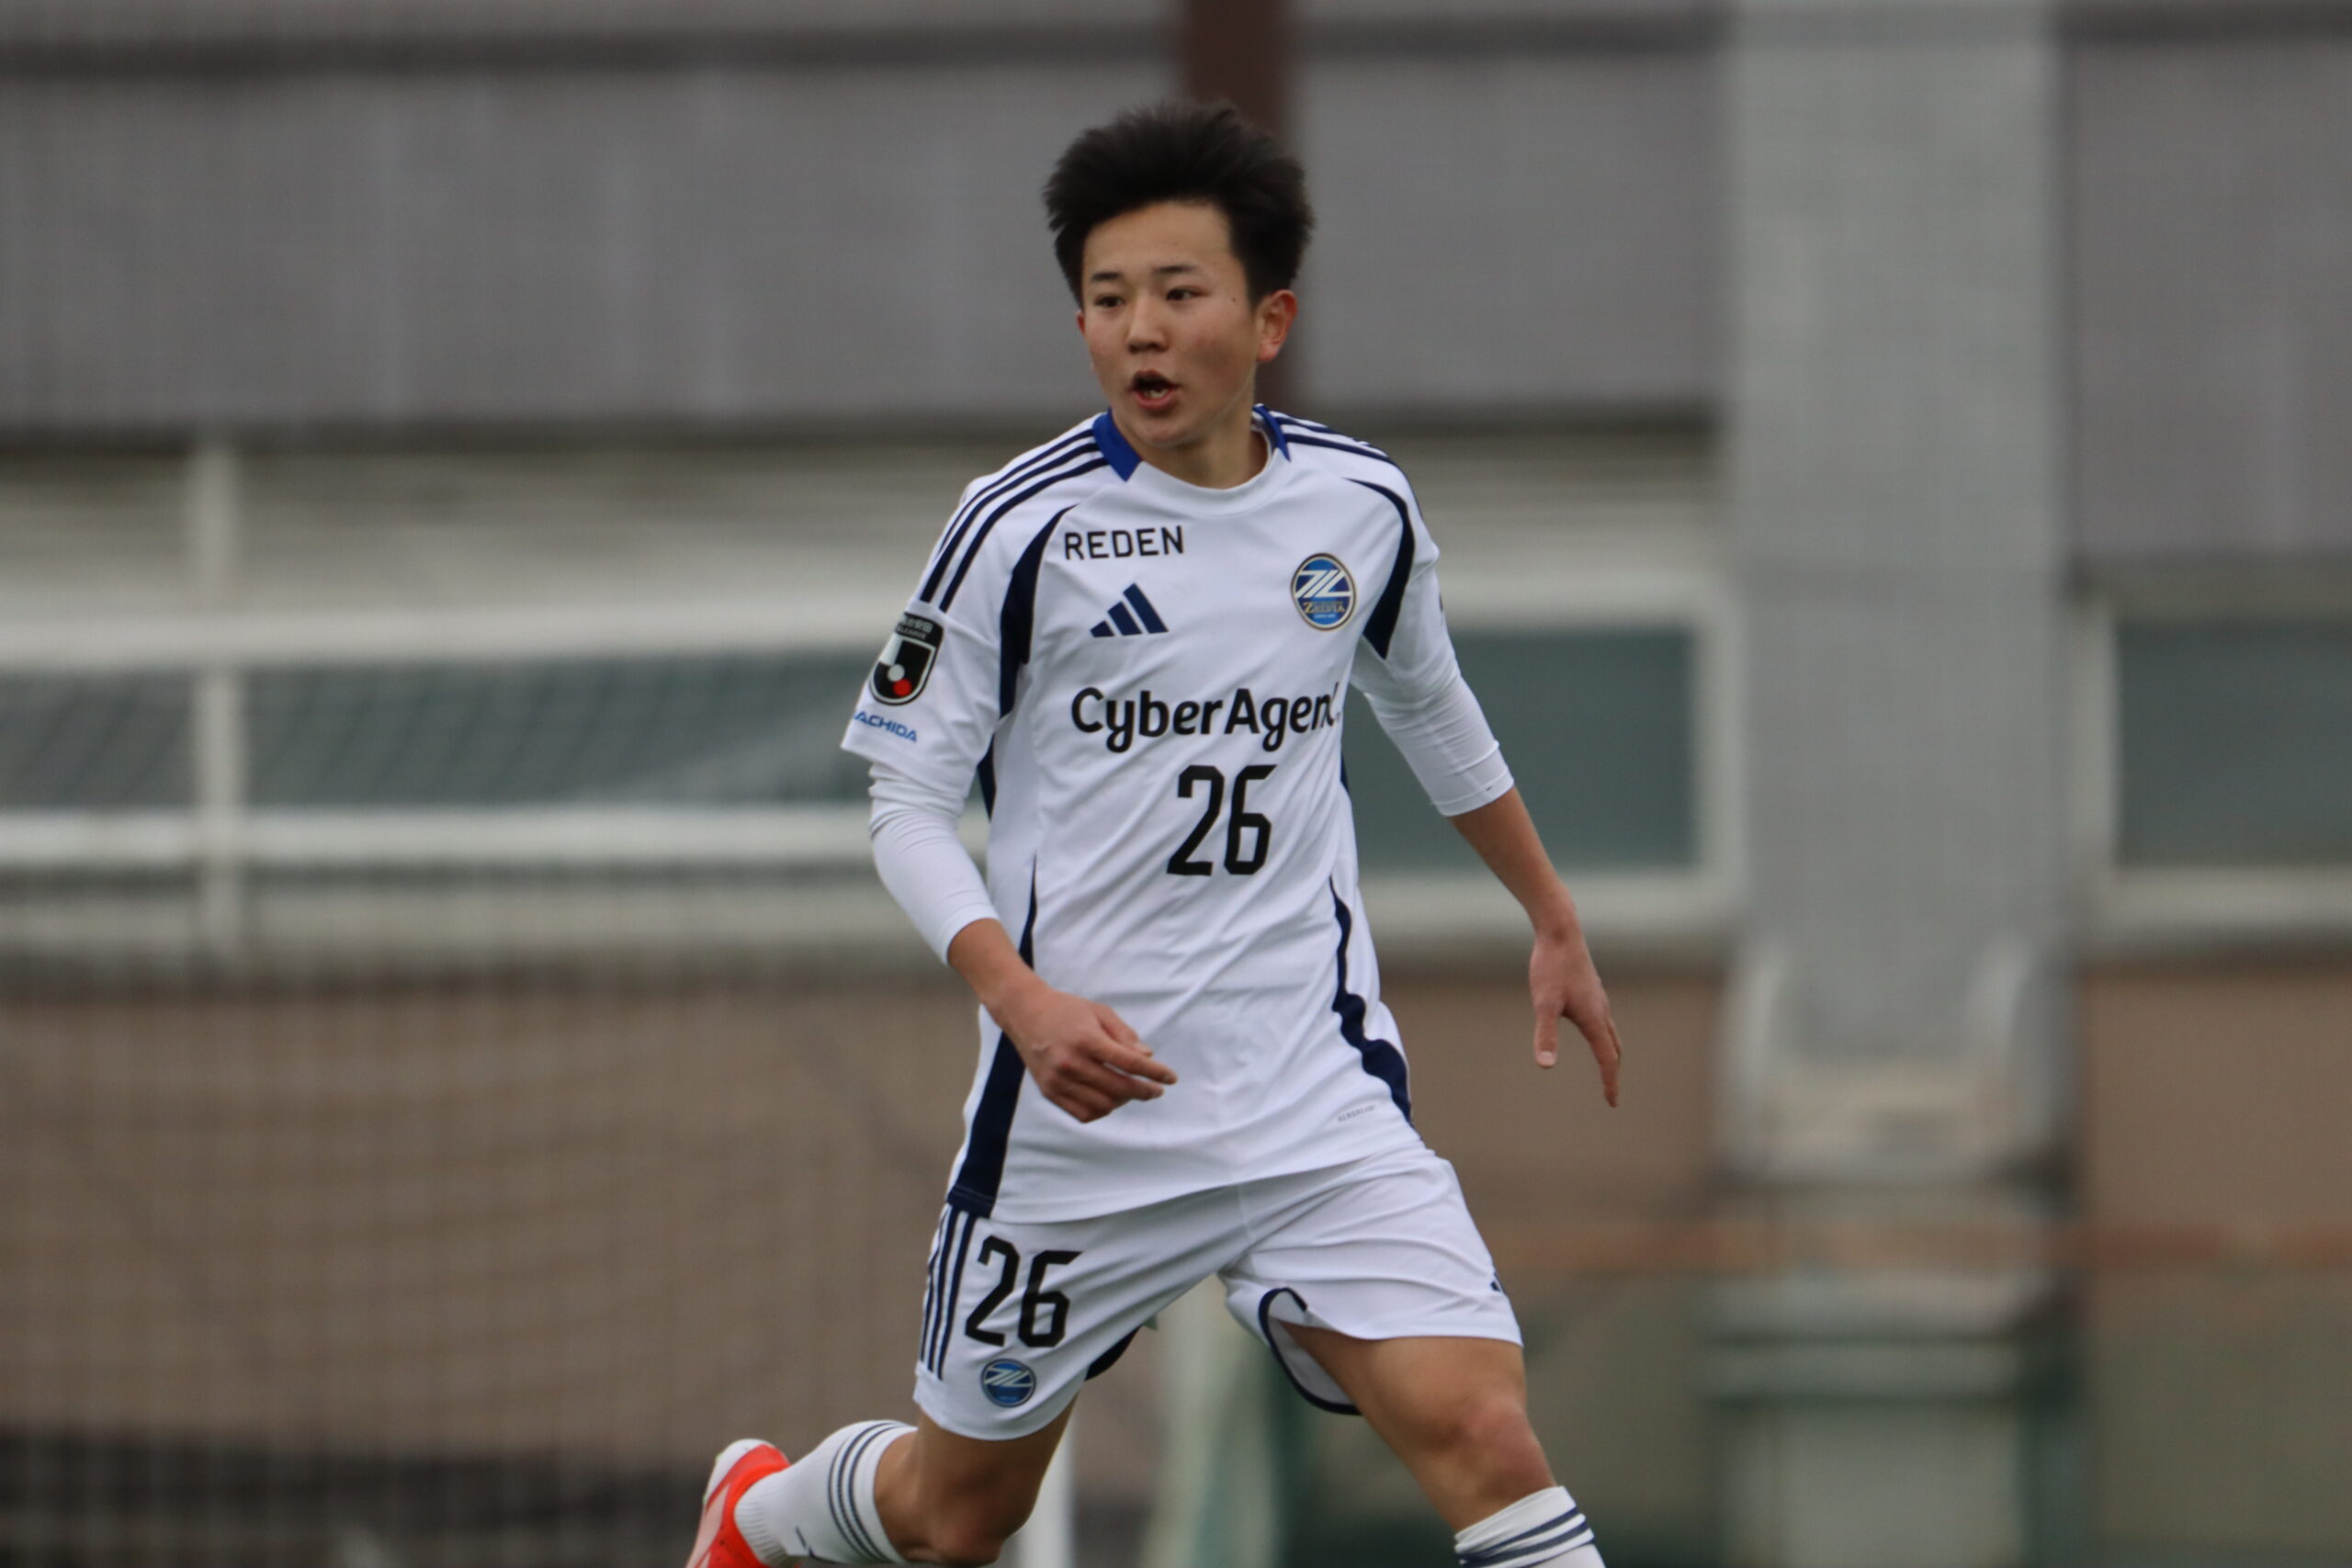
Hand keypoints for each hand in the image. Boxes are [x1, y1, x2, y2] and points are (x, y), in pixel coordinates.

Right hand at [988, 978, 1176, 1123]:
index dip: (1154, 1073)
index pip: (1129, 1063)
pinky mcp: (1049, 1091)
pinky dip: (1101, 1110)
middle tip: (1156, 1090)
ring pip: (1103, 1105)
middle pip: (1119, 1087)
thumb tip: (1148, 1057)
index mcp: (1086, 1040)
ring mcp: (1058, 1080)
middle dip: (1144, 1091)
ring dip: (1123, 1101)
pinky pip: (1083, 1113)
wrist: (1024, 1013)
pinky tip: (1109, 1098)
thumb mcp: (1099, 1011)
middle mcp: (1071, 1062)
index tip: (1170, 1078)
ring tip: (1129, 1090)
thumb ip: (1124, 1035)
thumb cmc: (1066, 1010)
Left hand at [1531, 922, 1620, 1105]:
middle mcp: (1601, 1010)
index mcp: (1594, 1019)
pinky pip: (1603, 1017)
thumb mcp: (1543, 1004)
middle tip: (1611, 1092)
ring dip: (1611, 1052)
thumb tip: (1546, 1065)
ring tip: (1606, 1065)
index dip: (1610, 1083)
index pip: (1607, 1059)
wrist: (1559, 931)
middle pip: (1614, 1049)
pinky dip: (1604, 1033)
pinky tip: (1592, 1028)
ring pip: (1610, 1032)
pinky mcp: (1590, 988)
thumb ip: (1545, 1035)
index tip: (1613, 1103)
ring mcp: (1598, 998)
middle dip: (1613, 1072)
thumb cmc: (1551, 967)